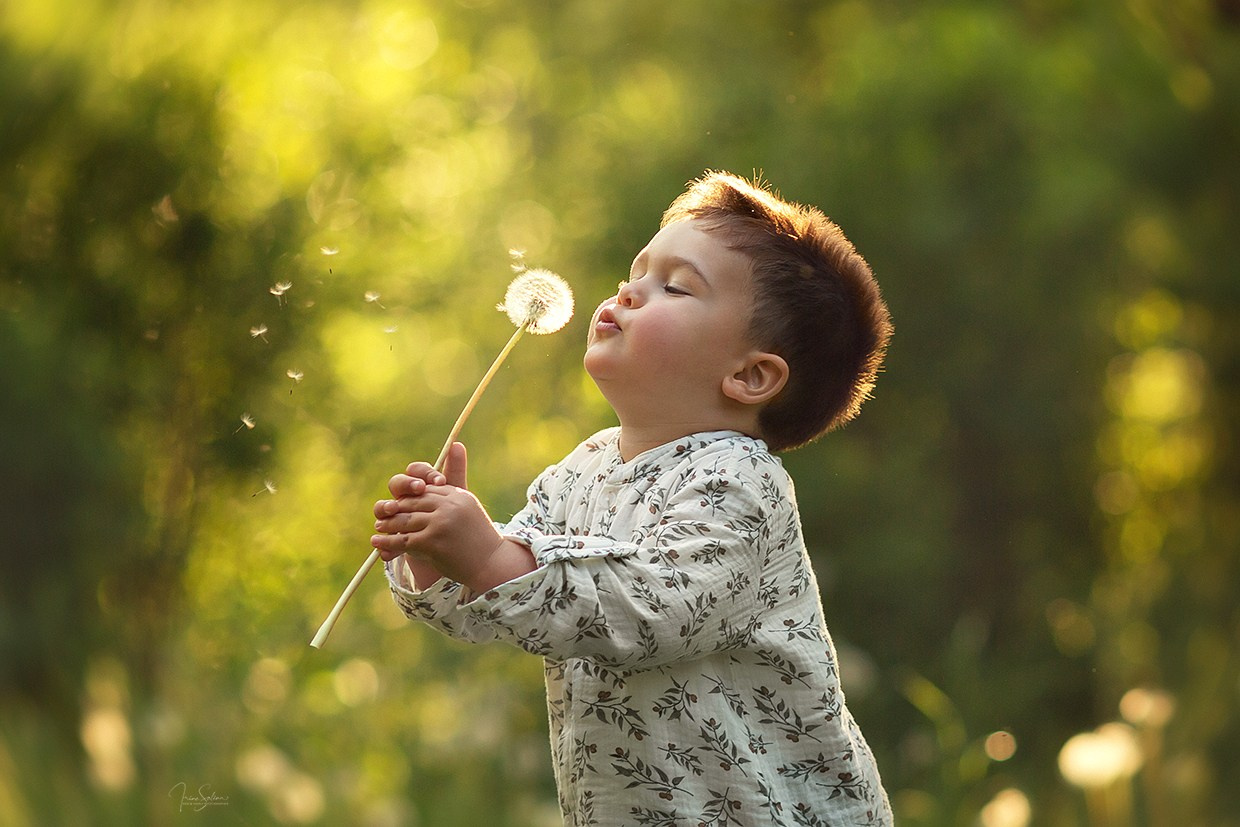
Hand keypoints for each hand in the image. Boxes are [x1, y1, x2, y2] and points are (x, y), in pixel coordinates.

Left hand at [371, 443, 534, 592]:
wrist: (491, 564)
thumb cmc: (479, 539)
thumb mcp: (468, 511)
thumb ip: (450, 495)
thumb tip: (434, 474)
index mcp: (458, 495)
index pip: (427, 489)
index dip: (410, 495)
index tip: (398, 501)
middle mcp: (449, 505)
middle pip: (413, 502)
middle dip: (396, 508)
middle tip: (382, 514)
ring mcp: (441, 522)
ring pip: (405, 520)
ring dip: (388, 525)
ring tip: (378, 528)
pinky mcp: (433, 541)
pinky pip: (404, 540)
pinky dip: (388, 542)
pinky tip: (377, 542)